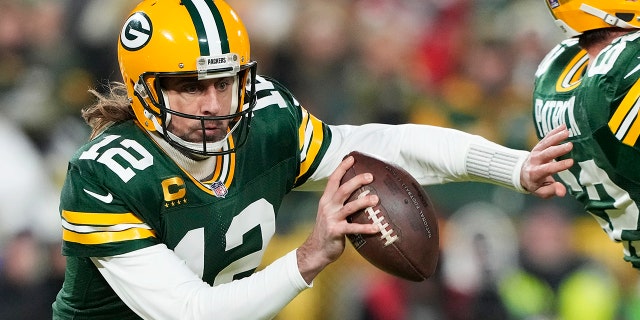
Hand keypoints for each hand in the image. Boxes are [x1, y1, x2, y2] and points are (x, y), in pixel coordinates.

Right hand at [297, 156, 379, 283]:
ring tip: (376, 199)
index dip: (342, 168)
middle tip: (370, 176)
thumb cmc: (327, 230)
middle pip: (342, 189)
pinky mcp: (336, 232)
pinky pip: (353, 228)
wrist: (316, 250)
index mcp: (326, 200)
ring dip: (363, 202)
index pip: (333, 180)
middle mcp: (328, 207)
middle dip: (356, 181)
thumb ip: (340, 203)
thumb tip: (357, 193)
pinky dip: (366, 228)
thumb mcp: (329, 212)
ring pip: (349, 207)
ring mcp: (331, 219)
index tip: (352, 158)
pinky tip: (377, 228)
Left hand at [521, 124, 573, 197]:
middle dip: (558, 150)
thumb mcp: (542, 191)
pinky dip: (554, 131)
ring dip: (556, 137)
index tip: (571, 162)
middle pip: (546, 154)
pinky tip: (564, 126)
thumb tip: (562, 192)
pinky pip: (546, 137)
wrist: (522, 173)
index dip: (559, 166)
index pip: (548, 169)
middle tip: (570, 146)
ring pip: (546, 143)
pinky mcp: (539, 146)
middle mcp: (535, 161)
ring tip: (567, 132)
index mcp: (536, 173)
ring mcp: (536, 152)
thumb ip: (552, 191)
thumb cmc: (535, 184)